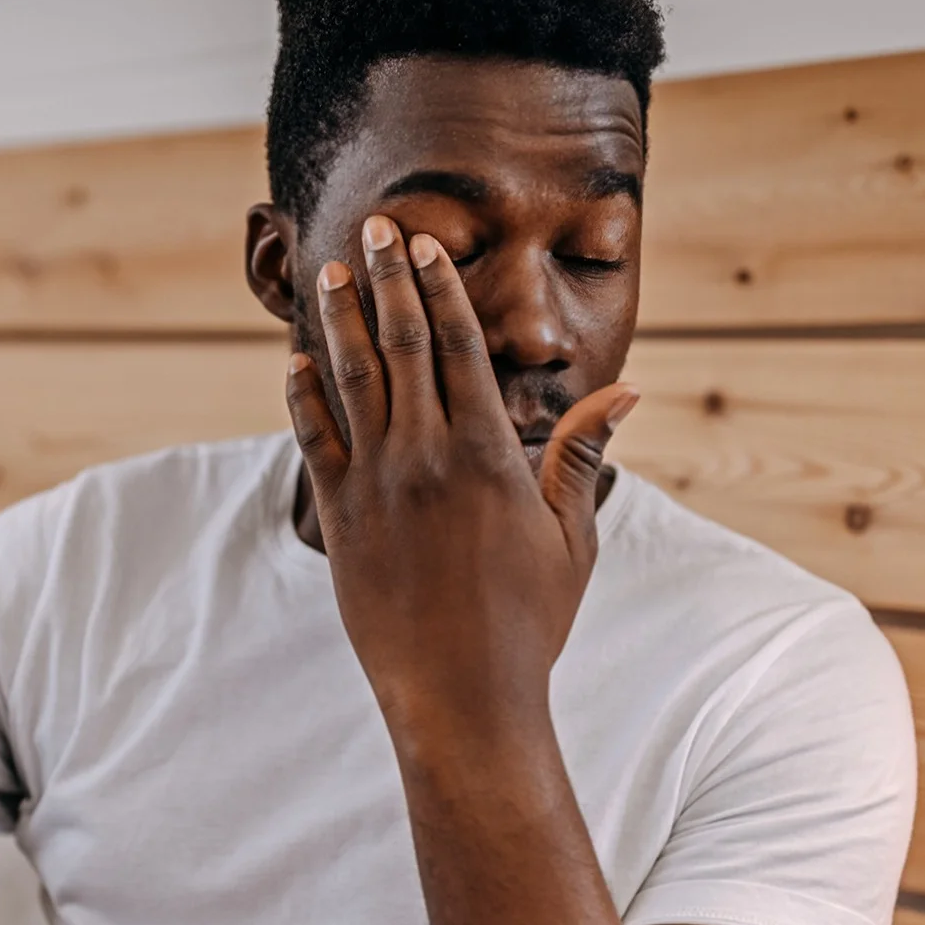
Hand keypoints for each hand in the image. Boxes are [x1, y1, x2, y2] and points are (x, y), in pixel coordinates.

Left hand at [284, 214, 636, 737]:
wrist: (460, 696)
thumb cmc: (529, 622)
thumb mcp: (572, 536)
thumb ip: (583, 454)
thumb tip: (625, 390)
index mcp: (487, 453)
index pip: (459, 347)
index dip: (438, 288)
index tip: (424, 245)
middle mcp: (424, 457)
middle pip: (401, 346)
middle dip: (387, 281)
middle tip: (375, 228)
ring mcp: (375, 485)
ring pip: (350, 381)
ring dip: (340, 320)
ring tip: (333, 272)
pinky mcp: (340, 518)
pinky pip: (314, 440)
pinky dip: (304, 395)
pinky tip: (299, 359)